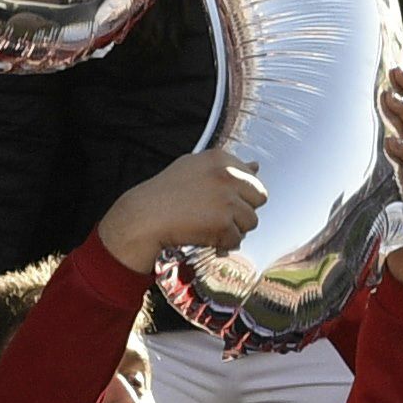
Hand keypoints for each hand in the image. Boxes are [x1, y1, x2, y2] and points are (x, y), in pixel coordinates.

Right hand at [95, 147, 266, 273]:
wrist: (143, 218)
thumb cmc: (164, 194)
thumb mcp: (194, 168)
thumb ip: (226, 167)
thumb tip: (256, 166)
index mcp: (221, 159)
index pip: (253, 178)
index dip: (239, 194)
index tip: (221, 201)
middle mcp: (227, 175)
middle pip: (259, 198)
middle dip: (242, 210)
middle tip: (218, 216)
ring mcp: (227, 199)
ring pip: (251, 221)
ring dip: (233, 229)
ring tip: (209, 227)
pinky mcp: (224, 223)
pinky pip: (237, 240)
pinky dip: (222, 244)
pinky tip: (205, 237)